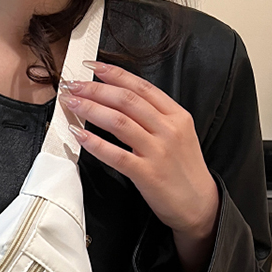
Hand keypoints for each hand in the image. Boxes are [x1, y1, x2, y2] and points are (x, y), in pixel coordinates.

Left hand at [58, 61, 219, 239]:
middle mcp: (168, 129)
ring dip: (91, 109)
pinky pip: (116, 155)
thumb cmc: (183, 170)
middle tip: (73, 85)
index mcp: (176, 115)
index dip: (115, 74)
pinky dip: (95, 143)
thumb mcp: (178, 135)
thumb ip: (155, 118)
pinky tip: (79, 135)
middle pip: (126, 100)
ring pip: (119, 122)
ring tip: (71, 103)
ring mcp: (158, 151)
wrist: (199, 204)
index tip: (92, 67)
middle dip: (95, 89)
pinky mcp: (147, 174)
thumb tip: (121, 102)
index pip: (141, 87)